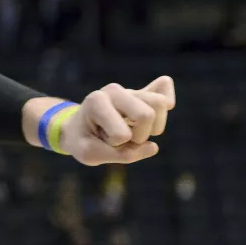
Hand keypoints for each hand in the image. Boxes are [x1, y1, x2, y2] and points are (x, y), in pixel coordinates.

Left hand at [61, 76, 175, 165]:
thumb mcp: (90, 155)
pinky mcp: (143, 92)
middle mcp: (114, 91)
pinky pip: (164, 88)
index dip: (115, 145)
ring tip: (134, 130)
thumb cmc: (83, 140)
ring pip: (161, 104)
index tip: (101, 139)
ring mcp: (129, 90)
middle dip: (140, 136)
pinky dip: (167, 104)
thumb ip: (121, 155)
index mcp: (96, 102)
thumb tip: (154, 147)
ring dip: (152, 128)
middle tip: (122, 138)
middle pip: (147, 114)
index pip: (122, 134)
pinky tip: (160, 113)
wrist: (78, 128)